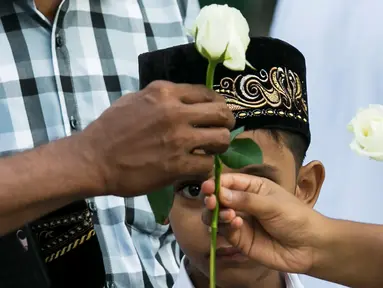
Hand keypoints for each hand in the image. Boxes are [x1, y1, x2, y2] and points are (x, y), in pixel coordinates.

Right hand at [78, 80, 234, 196]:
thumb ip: (161, 98)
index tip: (216, 113)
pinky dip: (205, 167)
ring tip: (210, 150)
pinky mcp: (177, 165)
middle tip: (220, 131)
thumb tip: (183, 101)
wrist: (93, 159)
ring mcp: (178, 139)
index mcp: (165, 92)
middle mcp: (175, 112)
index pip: (207, 92)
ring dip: (219, 146)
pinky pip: (208, 164)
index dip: (217, 104)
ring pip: (221, 139)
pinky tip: (196, 167)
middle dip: (226, 123)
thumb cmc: (109, 128)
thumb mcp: (134, 99)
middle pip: (221, 113)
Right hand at [201, 173, 327, 273]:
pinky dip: (226, 227)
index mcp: (252, 187)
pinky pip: (225, 232)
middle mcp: (242, 203)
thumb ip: (245, 199)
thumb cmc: (295, 217)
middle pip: (217, 199)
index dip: (215, 183)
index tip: (207, 187)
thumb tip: (219, 193)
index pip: (228, 181)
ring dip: (216, 214)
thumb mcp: (272, 203)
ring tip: (228, 215)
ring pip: (216, 216)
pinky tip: (236, 224)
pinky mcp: (240, 240)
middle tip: (211, 201)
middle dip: (212, 199)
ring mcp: (240, 222)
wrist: (310, 247)